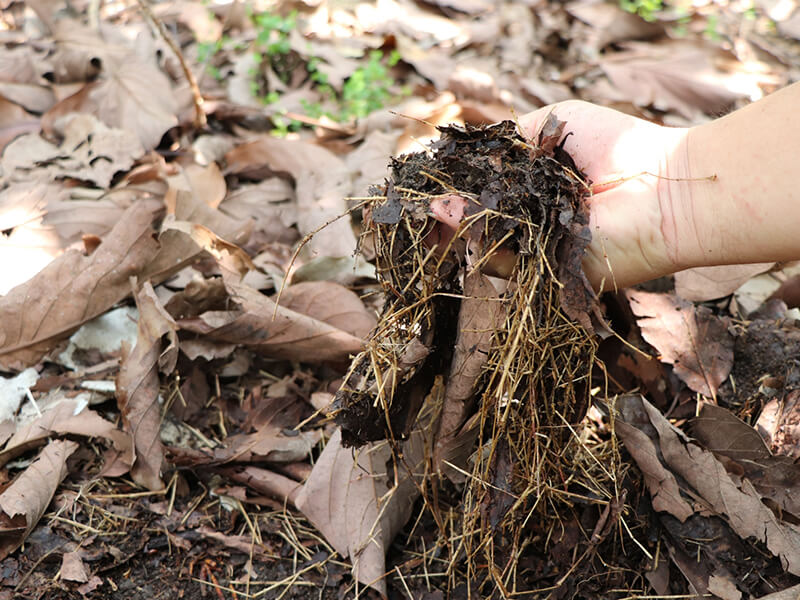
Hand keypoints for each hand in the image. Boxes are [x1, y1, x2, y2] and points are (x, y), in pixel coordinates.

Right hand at [430, 101, 690, 290]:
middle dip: (445, 216)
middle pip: (478, 220)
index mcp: (535, 186)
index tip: (427, 186)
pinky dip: (481, 244)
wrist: (662, 186)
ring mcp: (537, 247)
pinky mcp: (545, 272)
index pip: (485, 191)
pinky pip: (503, 262)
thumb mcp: (557, 122)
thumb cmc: (618, 148)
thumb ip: (510, 139)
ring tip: (435, 213)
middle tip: (418, 210)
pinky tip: (458, 225)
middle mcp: (533, 218)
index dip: (454, 190)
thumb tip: (467, 160)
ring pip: (484, 242)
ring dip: (458, 227)